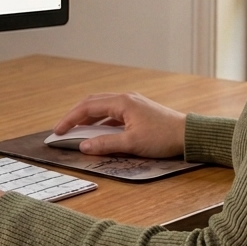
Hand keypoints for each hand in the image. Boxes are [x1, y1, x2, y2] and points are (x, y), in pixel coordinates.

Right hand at [53, 92, 185, 157]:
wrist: (188, 134)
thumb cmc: (162, 137)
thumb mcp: (132, 144)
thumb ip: (106, 144)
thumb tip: (84, 146)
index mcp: (121, 102)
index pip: (87, 107)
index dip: (70, 119)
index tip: (58, 131)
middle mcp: (124, 99)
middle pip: (92, 103)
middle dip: (75, 116)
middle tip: (63, 129)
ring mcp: (132, 103)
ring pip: (102, 107)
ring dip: (88, 118)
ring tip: (77, 130)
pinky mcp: (138, 111)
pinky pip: (112, 113)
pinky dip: (101, 121)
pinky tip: (99, 132)